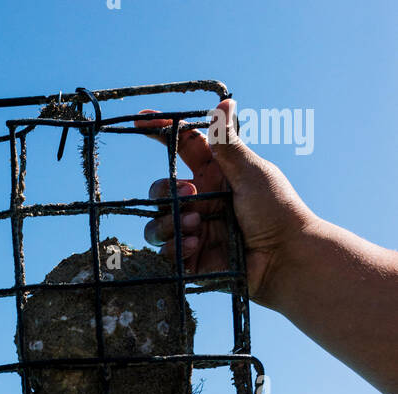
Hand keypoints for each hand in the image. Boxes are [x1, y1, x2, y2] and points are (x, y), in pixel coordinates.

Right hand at [136, 99, 315, 305]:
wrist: (284, 256)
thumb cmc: (277, 209)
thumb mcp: (251, 171)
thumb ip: (228, 142)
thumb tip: (224, 101)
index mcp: (214, 174)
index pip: (182, 147)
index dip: (161, 131)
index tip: (142, 119)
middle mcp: (200, 200)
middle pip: (160, 189)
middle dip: (165, 189)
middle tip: (189, 194)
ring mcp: (194, 230)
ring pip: (156, 223)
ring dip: (169, 222)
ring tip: (197, 225)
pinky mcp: (192, 258)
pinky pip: (167, 252)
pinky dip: (177, 246)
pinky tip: (199, 244)